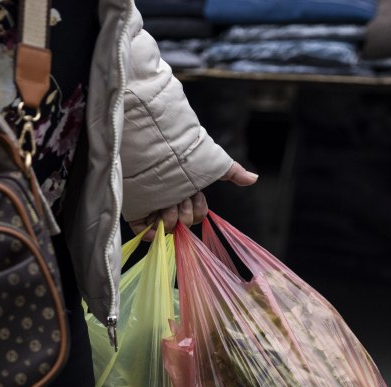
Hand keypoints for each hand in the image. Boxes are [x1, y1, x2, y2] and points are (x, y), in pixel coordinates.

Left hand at [128, 160, 258, 239]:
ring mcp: (153, 206)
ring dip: (167, 218)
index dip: (196, 210)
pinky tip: (155, 228)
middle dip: (182, 213)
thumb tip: (254, 179)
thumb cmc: (183, 154)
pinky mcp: (135, 210)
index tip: (192, 195)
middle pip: (183, 222)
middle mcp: (170, 200)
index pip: (197, 215)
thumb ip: (233, 172)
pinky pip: (143, 232)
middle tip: (176, 198)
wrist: (155, 149)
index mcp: (186, 192)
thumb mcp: (212, 163)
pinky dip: (150, 234)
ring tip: (161, 202)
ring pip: (166, 227)